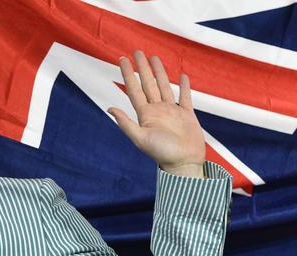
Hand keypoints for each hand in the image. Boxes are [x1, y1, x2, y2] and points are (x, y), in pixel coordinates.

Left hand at [108, 50, 205, 177]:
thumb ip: (126, 123)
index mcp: (145, 114)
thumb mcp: (140, 138)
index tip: (122, 59)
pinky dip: (184, 86)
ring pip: (164, 86)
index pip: (134, 89)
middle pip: (148, 83)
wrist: (183, 163)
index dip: (128, 74)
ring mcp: (172, 112)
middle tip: (137, 51)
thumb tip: (110, 108)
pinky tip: (182, 76)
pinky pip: (185, 97)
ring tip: (154, 57)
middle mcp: (157, 110)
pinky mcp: (187, 115)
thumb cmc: (162, 153)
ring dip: (159, 72)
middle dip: (142, 67)